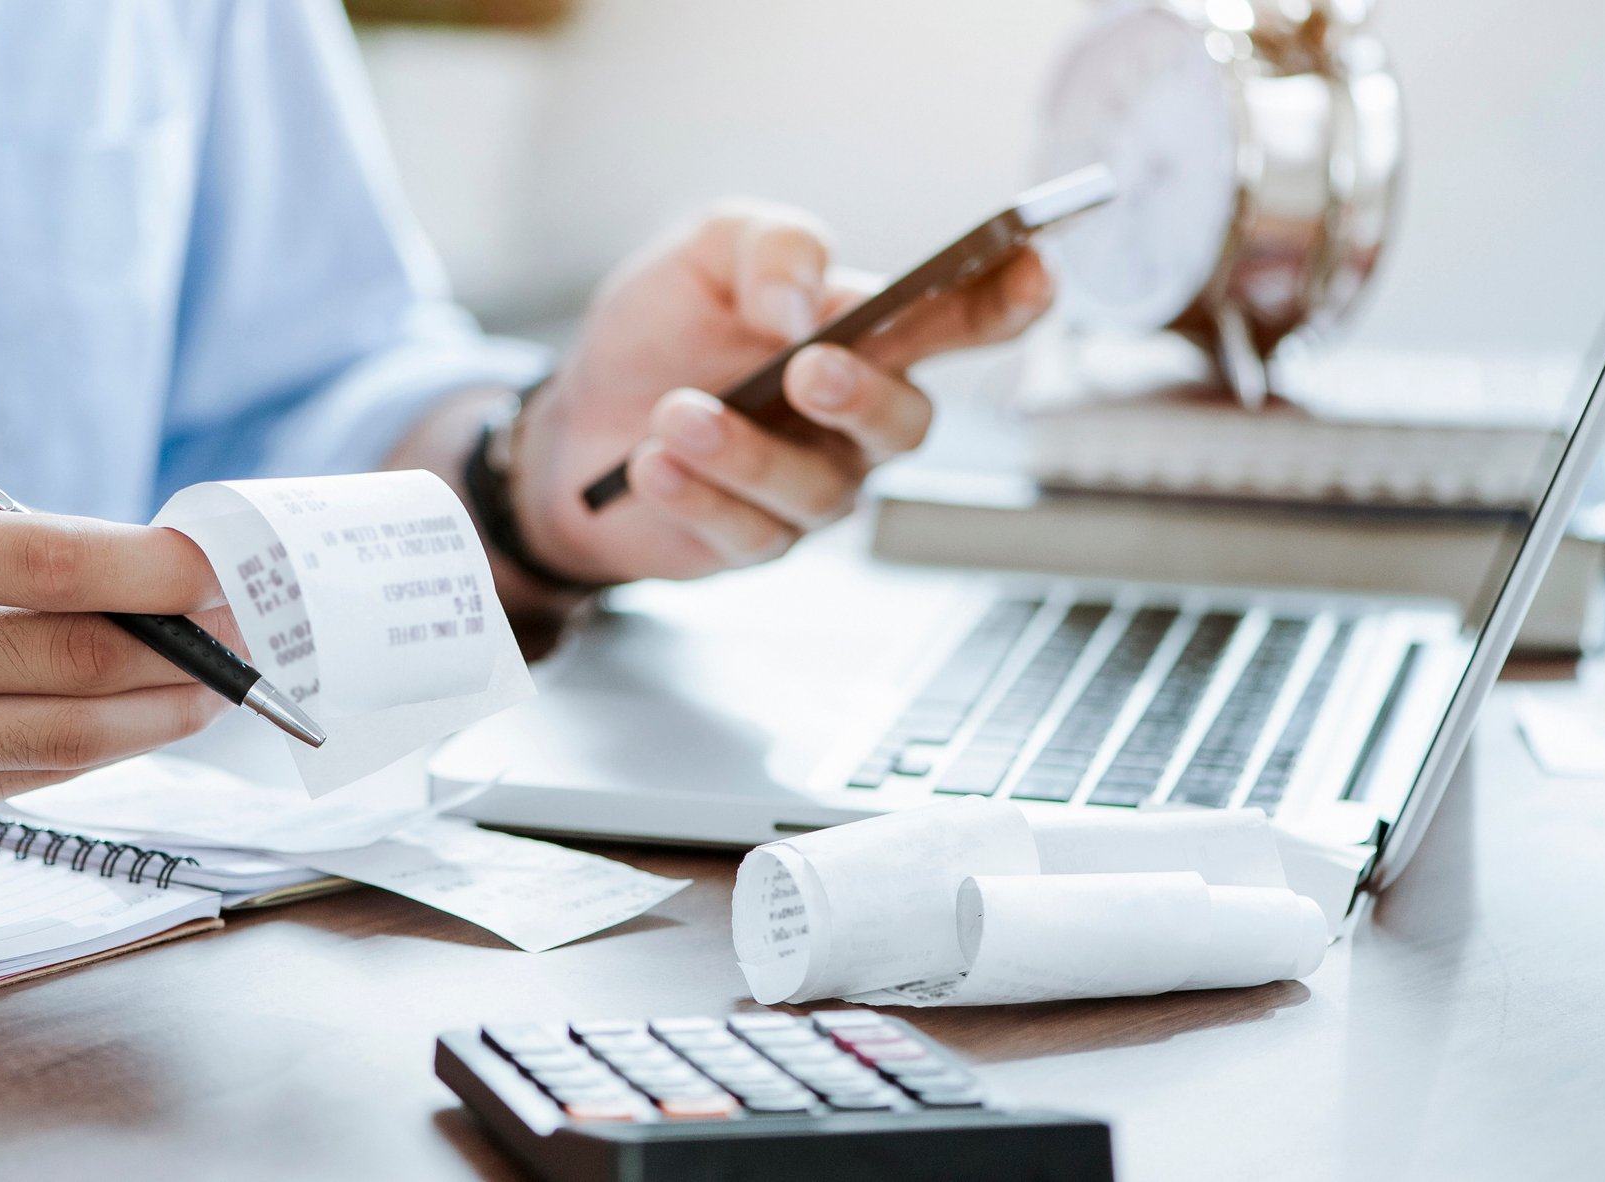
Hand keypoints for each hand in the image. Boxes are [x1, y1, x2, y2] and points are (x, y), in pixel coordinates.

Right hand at [0, 486, 232, 844]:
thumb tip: (140, 579)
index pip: (48, 563)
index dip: (154, 571)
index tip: (219, 568)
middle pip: (71, 662)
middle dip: (181, 649)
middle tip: (246, 633)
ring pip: (59, 742)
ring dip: (158, 718)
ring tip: (213, 691)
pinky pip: (14, 783)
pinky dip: (87, 754)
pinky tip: (129, 728)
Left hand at [509, 203, 1050, 585]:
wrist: (572, 417)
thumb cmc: (659, 332)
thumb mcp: (704, 253)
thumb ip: (769, 247)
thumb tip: (802, 303)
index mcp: (865, 336)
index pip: (958, 318)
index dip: (1007, 299)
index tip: (1032, 271)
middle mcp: (854, 420)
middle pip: (909, 423)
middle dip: (865, 397)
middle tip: (806, 369)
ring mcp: (811, 487)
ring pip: (820, 488)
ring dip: (745, 450)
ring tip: (674, 412)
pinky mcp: (753, 542)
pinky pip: (749, 533)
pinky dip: (697, 494)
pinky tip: (651, 462)